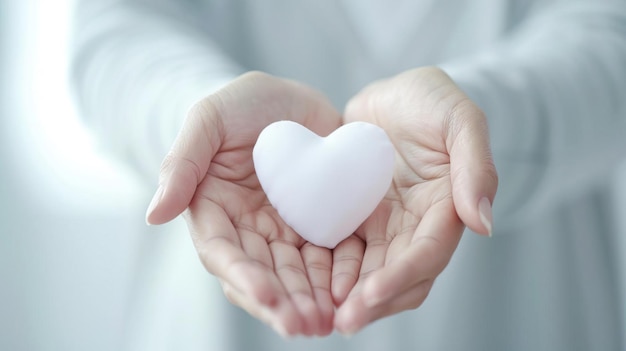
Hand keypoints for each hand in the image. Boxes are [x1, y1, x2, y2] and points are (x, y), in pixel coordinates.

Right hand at [145, 72, 341, 336]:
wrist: (287, 98)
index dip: (244, 276)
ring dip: (310, 301)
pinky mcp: (319, 224)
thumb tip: (153, 216)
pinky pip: (329, 256)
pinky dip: (338, 278)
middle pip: (263, 274)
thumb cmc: (240, 105)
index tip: (267, 296)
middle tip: (306, 325)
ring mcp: (285, 230)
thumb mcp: (208, 120)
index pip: (224, 252)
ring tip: (329, 323)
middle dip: (283, 303)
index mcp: (215, 211)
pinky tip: (352, 294)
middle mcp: (249, 229)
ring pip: (296, 275)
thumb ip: (181, 164)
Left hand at [331, 67, 497, 333]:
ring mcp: (385, 224)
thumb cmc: (433, 101)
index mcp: (445, 208)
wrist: (396, 94)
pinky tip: (310, 283)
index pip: (427, 254)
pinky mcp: (357, 216)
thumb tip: (484, 224)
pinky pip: (343, 250)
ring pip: (370, 272)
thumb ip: (476, 167)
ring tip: (323, 314)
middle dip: (373, 302)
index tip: (370, 294)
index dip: (401, 276)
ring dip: (350, 297)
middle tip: (341, 322)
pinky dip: (331, 271)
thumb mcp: (460, 120)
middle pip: (398, 275)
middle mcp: (415, 225)